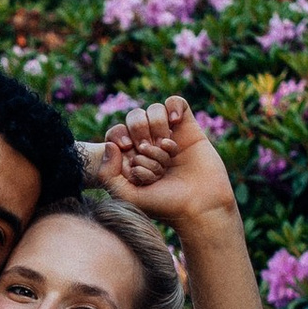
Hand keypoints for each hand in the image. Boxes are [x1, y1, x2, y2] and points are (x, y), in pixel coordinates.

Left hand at [94, 98, 237, 227]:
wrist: (200, 206)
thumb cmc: (164, 205)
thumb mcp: (127, 197)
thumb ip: (107, 176)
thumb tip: (110, 145)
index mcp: (132, 157)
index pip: (116, 132)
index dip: (118, 135)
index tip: (128, 148)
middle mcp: (150, 143)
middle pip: (134, 117)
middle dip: (139, 130)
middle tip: (148, 149)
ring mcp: (169, 134)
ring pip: (154, 110)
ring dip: (157, 126)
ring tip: (166, 148)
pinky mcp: (189, 128)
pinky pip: (176, 102)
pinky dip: (173, 107)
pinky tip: (175, 123)